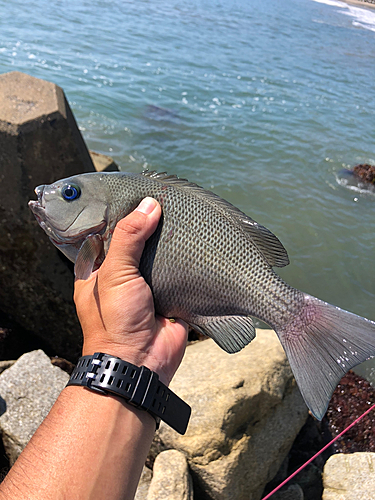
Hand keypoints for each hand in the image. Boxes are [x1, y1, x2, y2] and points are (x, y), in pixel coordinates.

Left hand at [74, 198, 187, 385]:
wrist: (142, 363)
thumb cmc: (115, 320)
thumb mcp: (115, 274)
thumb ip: (129, 237)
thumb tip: (149, 205)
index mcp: (98, 270)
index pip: (105, 233)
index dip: (117, 214)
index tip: (133, 193)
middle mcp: (122, 275)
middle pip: (135, 242)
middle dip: (148, 225)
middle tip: (164, 199)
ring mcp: (147, 285)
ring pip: (158, 255)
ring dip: (169, 241)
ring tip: (183, 213)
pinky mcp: (170, 294)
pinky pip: (178, 271)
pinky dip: (186, 259)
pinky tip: (196, 239)